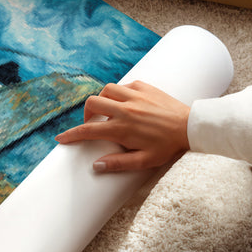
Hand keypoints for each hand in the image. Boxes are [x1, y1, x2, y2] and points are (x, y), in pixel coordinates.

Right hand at [55, 80, 189, 172]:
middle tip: (92, 124)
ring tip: (107, 111)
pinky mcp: (145, 87)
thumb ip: (119, 163)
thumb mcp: (144, 161)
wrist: (191, 127)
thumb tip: (96, 165)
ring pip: (106, 90)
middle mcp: (125, 109)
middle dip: (86, 114)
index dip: (71, 135)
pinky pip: (124, 85)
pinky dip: (119, 93)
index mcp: (122, 128)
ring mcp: (135, 96)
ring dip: (102, 100)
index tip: (61, 138)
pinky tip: (125, 102)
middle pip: (92, 103)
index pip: (88, 131)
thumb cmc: (168, 146)